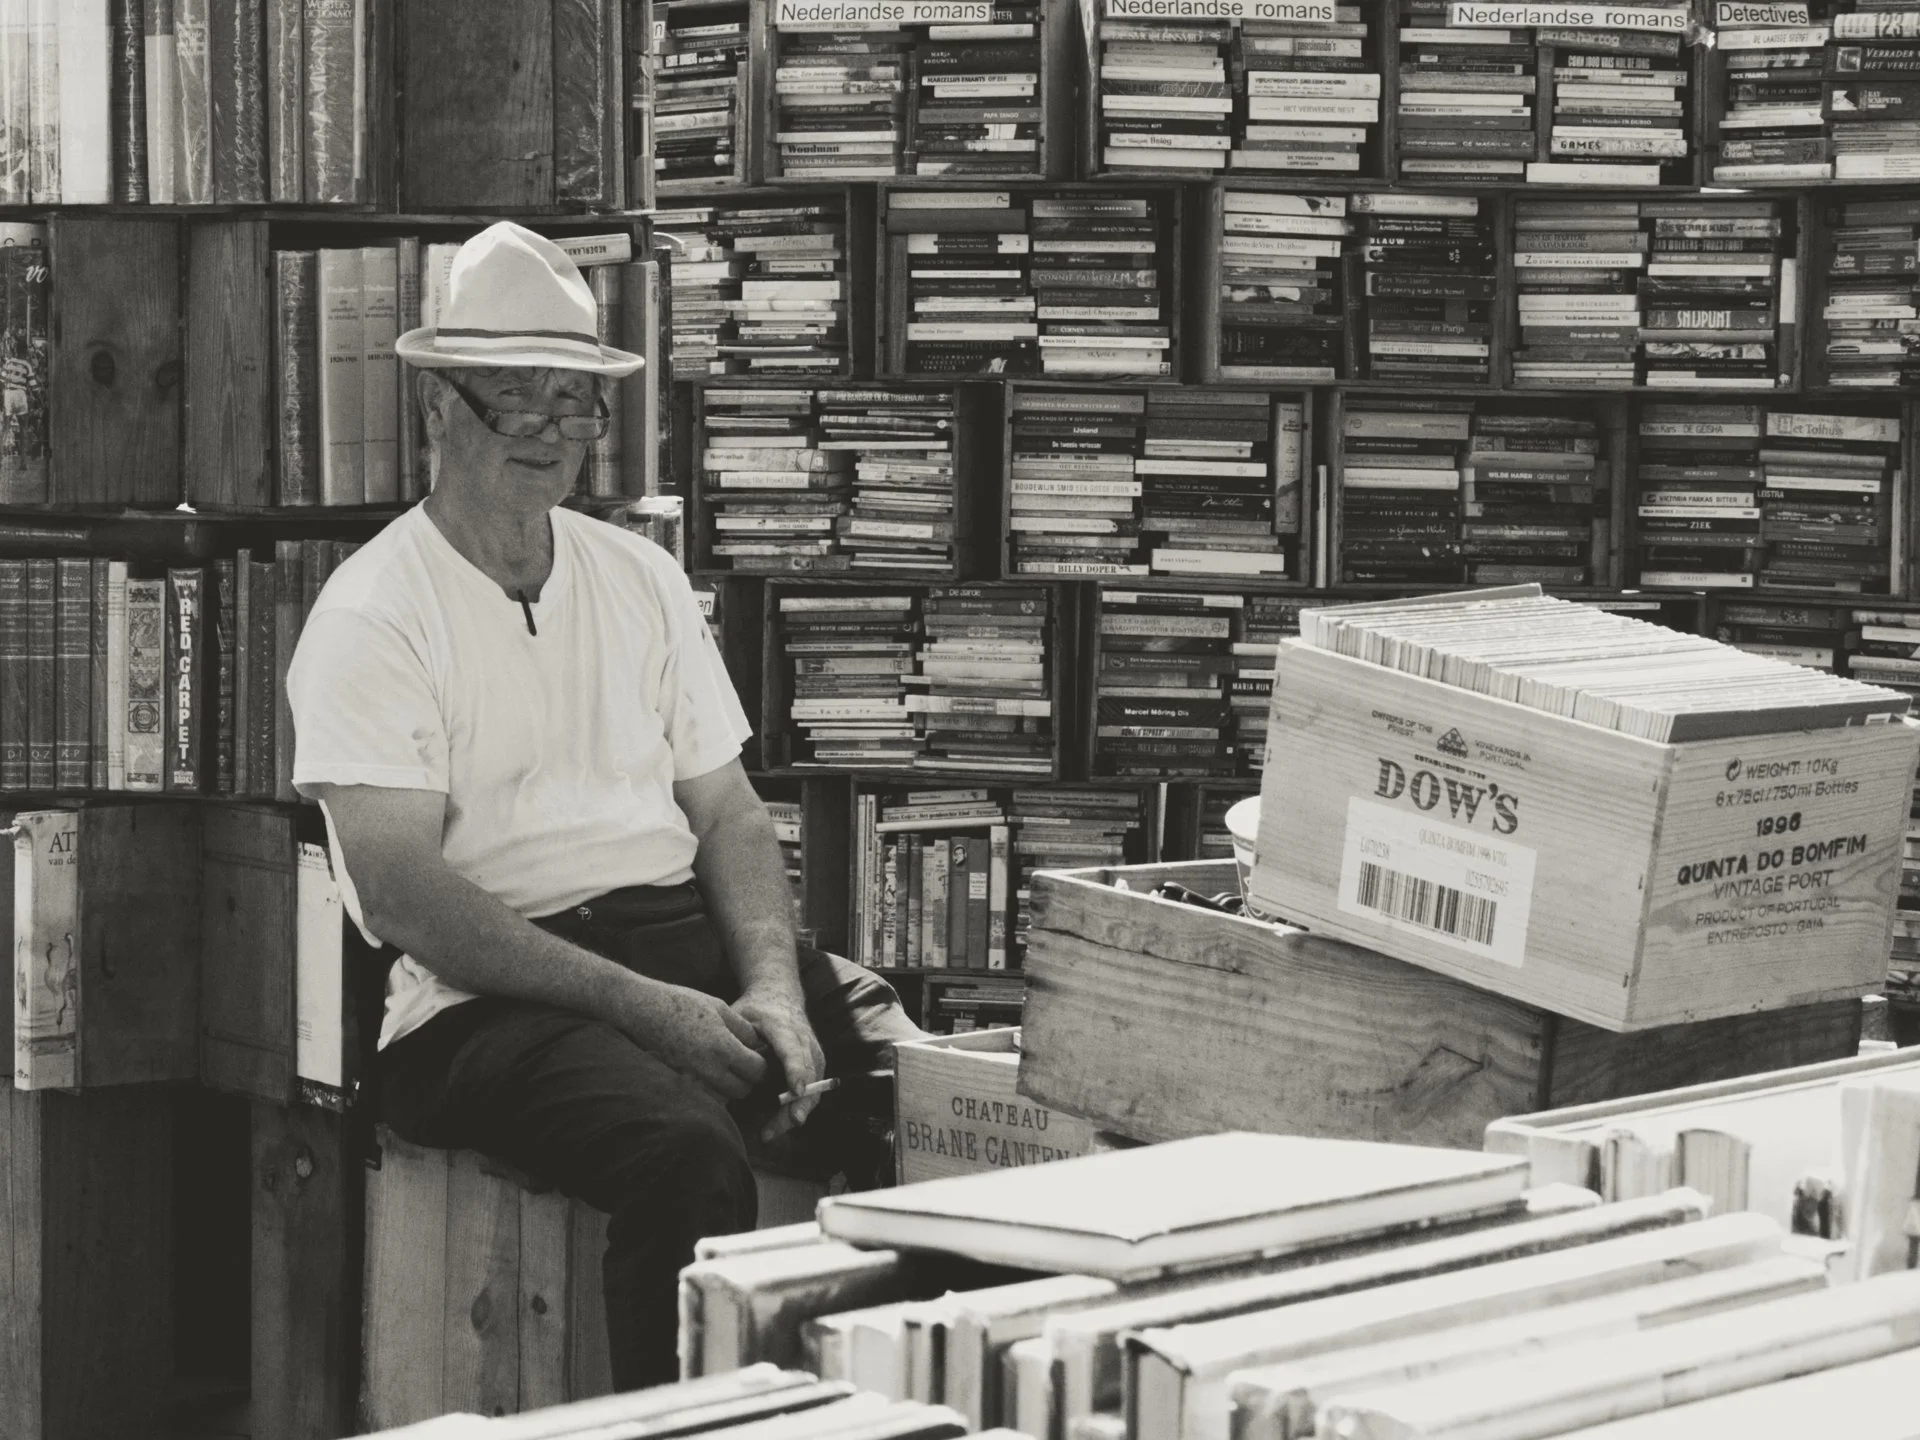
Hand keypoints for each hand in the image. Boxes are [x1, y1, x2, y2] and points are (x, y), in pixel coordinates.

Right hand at [619, 981, 767, 1099]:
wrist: (644, 1009)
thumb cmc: (683, 1003)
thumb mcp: (719, 1007)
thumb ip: (743, 1029)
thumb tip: (758, 1045)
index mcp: (722, 1047)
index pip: (756, 1071)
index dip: (764, 1066)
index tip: (762, 1058)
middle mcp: (708, 1068)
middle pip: (742, 1090)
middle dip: (749, 1080)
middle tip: (748, 1065)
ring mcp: (692, 1077)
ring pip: (724, 1097)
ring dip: (731, 1087)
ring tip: (731, 1068)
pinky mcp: (680, 1080)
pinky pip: (705, 1094)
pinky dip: (713, 1089)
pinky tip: (712, 1071)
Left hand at [733, 988, 826, 1139]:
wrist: (779, 995)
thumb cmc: (755, 1009)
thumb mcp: (740, 1016)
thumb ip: (734, 1040)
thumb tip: (720, 1071)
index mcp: (785, 1026)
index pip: (793, 1050)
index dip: (796, 1071)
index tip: (795, 1091)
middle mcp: (805, 1040)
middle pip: (808, 1076)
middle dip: (798, 1103)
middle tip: (783, 1125)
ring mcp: (814, 1053)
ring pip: (813, 1088)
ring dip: (794, 1112)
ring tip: (770, 1133)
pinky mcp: (816, 1064)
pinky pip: (812, 1090)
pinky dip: (798, 1109)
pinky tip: (779, 1124)